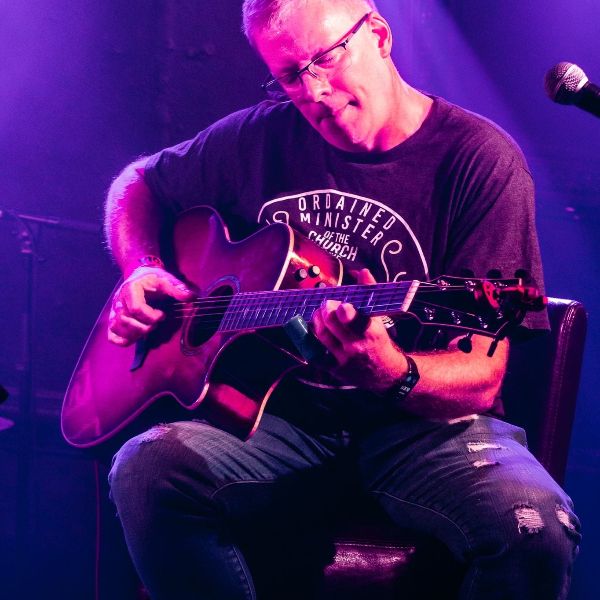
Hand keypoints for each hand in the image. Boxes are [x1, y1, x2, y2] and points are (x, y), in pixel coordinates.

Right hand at [108, 266, 194, 345]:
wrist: (140, 274)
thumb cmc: (153, 278)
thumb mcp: (166, 279)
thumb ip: (177, 288)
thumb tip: (191, 296)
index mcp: (131, 289)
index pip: (136, 309)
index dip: (151, 316)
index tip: (162, 315)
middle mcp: (119, 300)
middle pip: (125, 320)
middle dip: (144, 327)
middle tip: (156, 323)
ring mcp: (114, 311)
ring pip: (117, 328)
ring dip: (134, 334)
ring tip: (147, 329)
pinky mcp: (113, 319)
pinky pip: (112, 335)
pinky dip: (122, 340)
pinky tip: (136, 337)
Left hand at [310, 269, 407, 390]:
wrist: (384, 374)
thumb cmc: (379, 341)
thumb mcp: (380, 319)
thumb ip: (370, 295)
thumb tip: (363, 271)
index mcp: (371, 332)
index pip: (355, 321)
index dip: (344, 312)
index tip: (342, 305)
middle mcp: (356, 346)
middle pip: (332, 323)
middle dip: (326, 308)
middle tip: (327, 304)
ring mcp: (342, 358)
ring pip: (322, 334)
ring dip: (317, 319)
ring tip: (320, 313)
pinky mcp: (332, 368)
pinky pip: (314, 351)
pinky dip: (309, 337)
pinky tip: (311, 329)